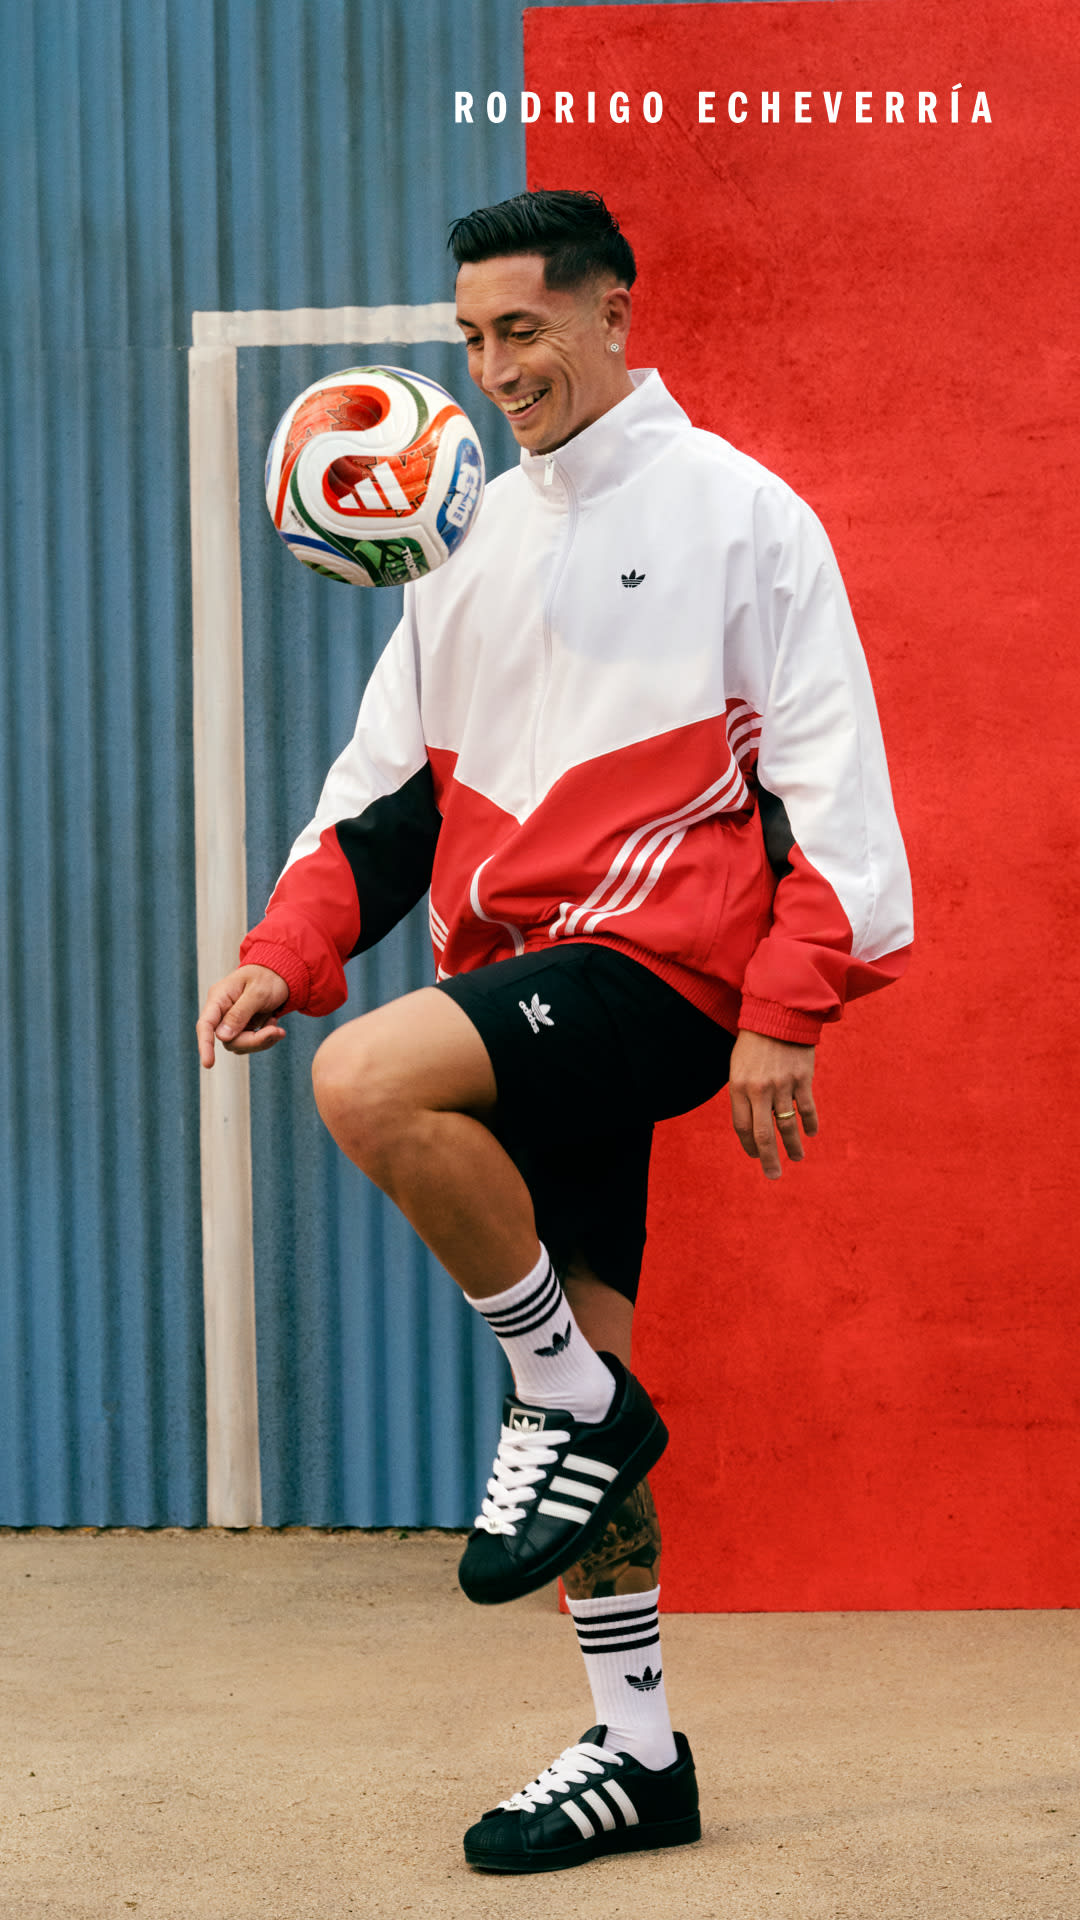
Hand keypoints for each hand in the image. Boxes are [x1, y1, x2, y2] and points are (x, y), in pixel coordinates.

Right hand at [196, 964, 288, 1067]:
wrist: (280, 974)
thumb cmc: (267, 977)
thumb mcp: (257, 992)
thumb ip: (240, 1013)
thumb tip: (222, 1037)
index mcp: (219, 997)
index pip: (206, 1025)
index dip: (205, 1045)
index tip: (209, 1064)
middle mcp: (221, 1011)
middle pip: (228, 1040)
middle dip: (254, 1040)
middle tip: (278, 1032)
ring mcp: (231, 1021)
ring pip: (239, 1045)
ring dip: (262, 1041)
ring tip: (278, 1026)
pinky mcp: (242, 1028)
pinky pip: (249, 1044)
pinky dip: (265, 1039)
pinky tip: (274, 1024)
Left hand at [728, 1029, 817, 1179]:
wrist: (778, 1014)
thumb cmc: (754, 1042)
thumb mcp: (739, 1066)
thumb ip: (743, 1094)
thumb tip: (752, 1123)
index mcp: (738, 1087)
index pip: (742, 1127)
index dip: (748, 1145)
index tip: (755, 1156)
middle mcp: (759, 1090)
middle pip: (764, 1135)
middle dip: (769, 1159)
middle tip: (773, 1175)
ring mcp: (782, 1085)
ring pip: (788, 1126)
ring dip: (793, 1146)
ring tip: (797, 1158)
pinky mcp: (802, 1079)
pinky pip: (807, 1109)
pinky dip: (810, 1123)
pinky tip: (811, 1133)